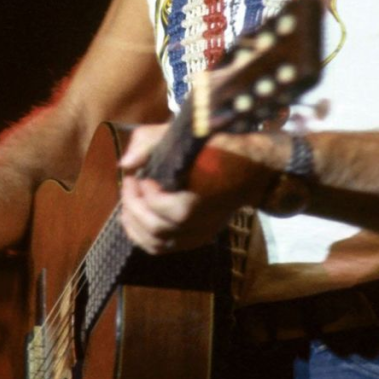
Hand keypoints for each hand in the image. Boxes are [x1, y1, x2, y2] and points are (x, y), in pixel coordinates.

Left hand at [119, 124, 280, 254]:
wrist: (253, 167)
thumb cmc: (220, 145)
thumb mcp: (186, 131)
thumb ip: (151, 141)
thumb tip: (125, 164)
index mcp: (206, 197)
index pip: (169, 209)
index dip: (146, 192)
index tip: (140, 173)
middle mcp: (203, 223)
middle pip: (158, 229)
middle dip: (134, 205)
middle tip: (129, 182)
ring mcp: (200, 234)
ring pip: (157, 243)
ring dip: (134, 222)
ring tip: (129, 198)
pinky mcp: (197, 238)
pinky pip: (163, 247)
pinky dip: (142, 235)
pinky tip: (134, 215)